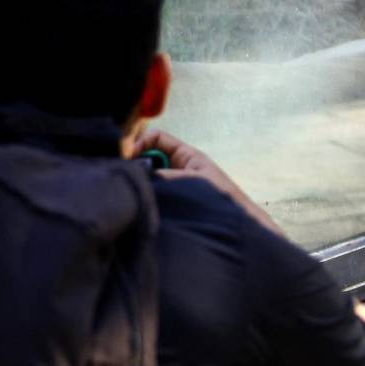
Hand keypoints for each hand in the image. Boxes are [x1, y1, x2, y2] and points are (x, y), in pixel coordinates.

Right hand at [135, 129, 284, 235]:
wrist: (234, 227)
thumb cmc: (222, 199)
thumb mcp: (193, 180)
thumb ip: (167, 176)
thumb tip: (140, 175)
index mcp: (185, 155)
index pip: (157, 137)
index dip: (142, 142)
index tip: (130, 156)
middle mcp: (176, 167)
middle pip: (148, 155)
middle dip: (137, 162)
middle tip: (129, 174)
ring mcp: (172, 183)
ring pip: (148, 175)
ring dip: (142, 180)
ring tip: (138, 189)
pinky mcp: (169, 199)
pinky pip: (152, 191)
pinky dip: (146, 194)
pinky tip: (144, 201)